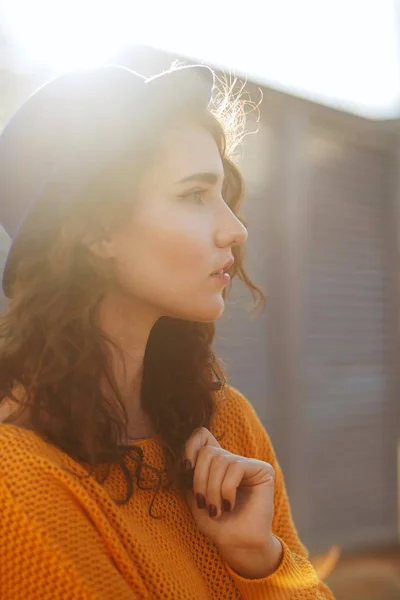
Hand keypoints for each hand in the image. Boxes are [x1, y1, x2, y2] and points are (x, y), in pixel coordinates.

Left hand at [183, 427, 282, 578]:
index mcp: (214, 464)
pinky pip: (235, 468)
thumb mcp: (195, 501)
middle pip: (207, 451)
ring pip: (219, 460)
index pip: (202, 436)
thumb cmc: (218, 525)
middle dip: (200, 480)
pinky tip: (229, 505)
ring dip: (212, 490)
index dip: (190, 446)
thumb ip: (189, 479)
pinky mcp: (262, 470)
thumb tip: (185, 461)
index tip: (186, 468)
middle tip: (204, 504)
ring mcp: (247, 464)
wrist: (239, 545)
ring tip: (216, 511)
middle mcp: (231, 460)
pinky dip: (227, 489)